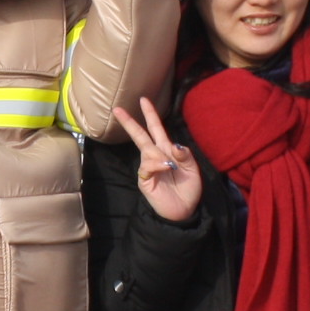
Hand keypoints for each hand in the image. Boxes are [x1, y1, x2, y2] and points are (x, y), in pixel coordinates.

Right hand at [110, 97, 201, 222]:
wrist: (185, 210)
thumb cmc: (189, 189)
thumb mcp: (193, 169)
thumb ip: (185, 155)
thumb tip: (176, 145)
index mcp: (167, 150)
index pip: (156, 129)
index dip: (150, 115)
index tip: (143, 100)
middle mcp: (156, 156)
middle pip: (140, 136)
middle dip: (130, 122)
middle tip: (117, 109)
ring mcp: (148, 168)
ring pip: (147, 151)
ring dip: (157, 155)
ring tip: (170, 167)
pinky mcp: (145, 179)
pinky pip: (147, 166)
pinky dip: (157, 165)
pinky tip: (166, 169)